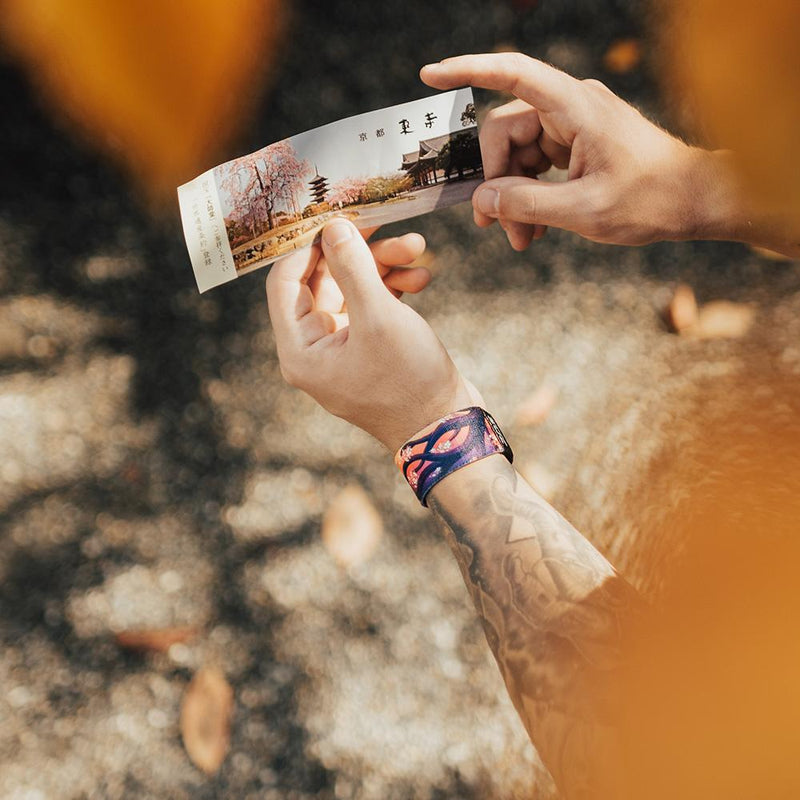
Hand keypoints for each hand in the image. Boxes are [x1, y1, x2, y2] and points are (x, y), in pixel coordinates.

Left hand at [266, 219, 480, 452]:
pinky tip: (421, 278)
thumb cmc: (409, 382)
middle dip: (359, 254)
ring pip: (353, 291)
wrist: (447, 429)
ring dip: (383, 267)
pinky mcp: (370, 350)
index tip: (337, 219)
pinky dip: (392, 289)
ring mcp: (343, 351)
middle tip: (390, 230)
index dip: (308, 246)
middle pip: (324, 282)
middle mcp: (314, 351)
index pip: (284, 283)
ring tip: (418, 250)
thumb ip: (352, 268)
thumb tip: (333, 227)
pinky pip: (371, 308)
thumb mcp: (379, 318)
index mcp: (300, 351)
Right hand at [421, 53, 716, 249]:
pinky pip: (537, 167)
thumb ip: (527, 204)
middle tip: (496, 228)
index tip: (429, 76)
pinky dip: (531, 197)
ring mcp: (573, 127)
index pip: (512, 74)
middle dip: (497, 184)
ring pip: (519, 157)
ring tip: (523, 239)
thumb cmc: (651, 200)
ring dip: (514, 199)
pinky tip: (536, 228)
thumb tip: (483, 199)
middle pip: (506, 135)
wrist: (695, 202)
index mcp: (575, 107)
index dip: (467, 70)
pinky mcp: (577, 146)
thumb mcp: (584, 210)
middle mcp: (570, 108)